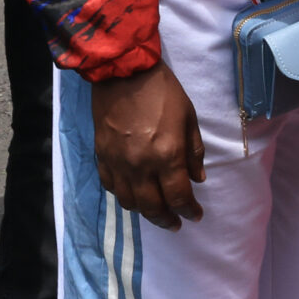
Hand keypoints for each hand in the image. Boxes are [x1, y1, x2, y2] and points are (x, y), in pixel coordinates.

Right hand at [90, 61, 205, 228]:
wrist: (124, 74)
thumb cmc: (163, 92)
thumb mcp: (189, 118)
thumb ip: (193, 152)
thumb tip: (197, 179)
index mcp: (167, 156)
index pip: (178, 196)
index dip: (189, 210)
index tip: (195, 215)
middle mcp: (141, 166)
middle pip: (152, 207)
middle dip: (166, 220)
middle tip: (176, 223)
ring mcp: (118, 164)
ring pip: (129, 202)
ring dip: (144, 212)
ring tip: (156, 212)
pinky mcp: (101, 157)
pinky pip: (111, 187)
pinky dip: (124, 195)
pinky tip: (133, 194)